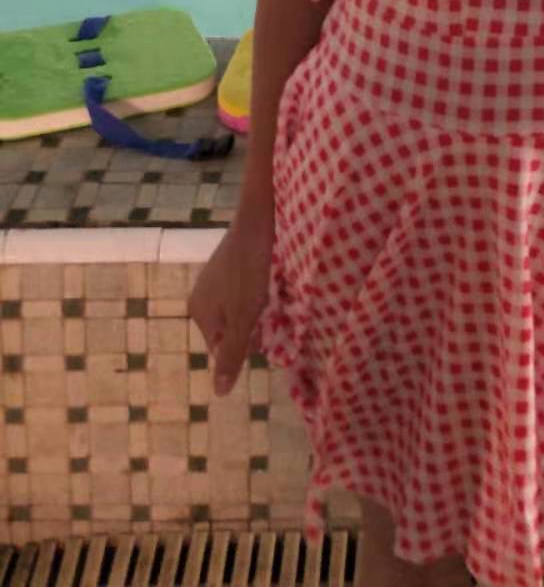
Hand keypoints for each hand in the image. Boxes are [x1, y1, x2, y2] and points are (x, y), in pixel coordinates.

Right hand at [188, 216, 272, 395]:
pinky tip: (272, 282)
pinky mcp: (233, 262)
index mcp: (200, 311)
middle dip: (253, 326)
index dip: (247, 345)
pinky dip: (260, 289)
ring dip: (259, 308)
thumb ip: (232, 355)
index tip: (266, 332)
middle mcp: (202, 294)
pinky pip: (246, 288)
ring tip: (275, 297)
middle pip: (231, 328)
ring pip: (241, 308)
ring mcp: (216, 276)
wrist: (259, 218)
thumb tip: (219, 394)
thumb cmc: (250, 271)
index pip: (223, 349)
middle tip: (272, 313)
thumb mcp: (244, 319)